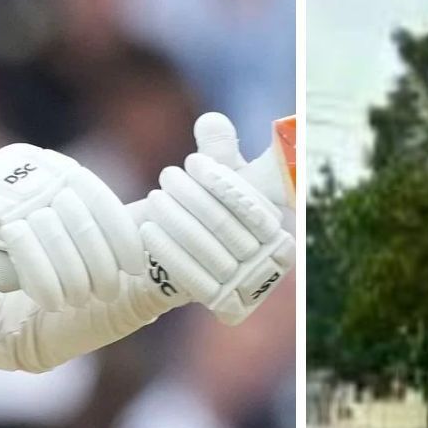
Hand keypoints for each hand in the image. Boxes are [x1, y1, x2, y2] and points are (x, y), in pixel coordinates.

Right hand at [0, 145, 144, 309]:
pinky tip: (50, 301)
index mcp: (48, 170)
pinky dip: (42, 278)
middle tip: (103, 295)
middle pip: (81, 213)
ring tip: (74, 302)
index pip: (98, 196)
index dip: (122, 233)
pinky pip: (22, 239)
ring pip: (53, 227)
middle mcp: (26, 166)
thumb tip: (137, 254)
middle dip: (99, 263)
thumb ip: (79, 246)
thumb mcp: (42, 254)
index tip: (135, 267)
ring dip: (72, 274)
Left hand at [138, 114, 295, 324]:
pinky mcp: (226, 305)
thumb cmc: (215, 206)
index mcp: (279, 225)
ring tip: (155, 198)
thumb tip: (210, 122)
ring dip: (175, 220)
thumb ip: (221, 147)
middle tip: (166, 177)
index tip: (194, 162)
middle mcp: (272, 259)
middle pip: (225, 225)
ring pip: (207, 249)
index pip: (250, 202)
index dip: (221, 180)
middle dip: (190, 197)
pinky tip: (147, 230)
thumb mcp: (222, 174)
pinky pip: (194, 278)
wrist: (195, 260)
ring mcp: (249, 284)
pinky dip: (168, 251)